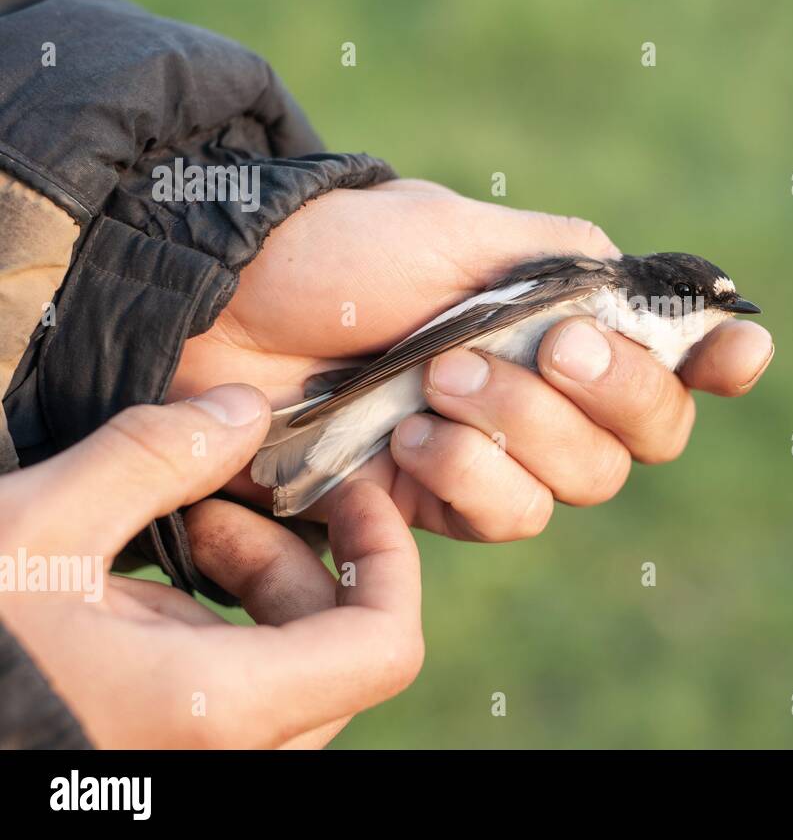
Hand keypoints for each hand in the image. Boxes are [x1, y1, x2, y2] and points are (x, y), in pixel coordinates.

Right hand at [0, 384, 422, 747]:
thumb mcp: (33, 529)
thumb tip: (244, 408)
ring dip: (256, 583)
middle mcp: (227, 753)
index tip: (342, 489)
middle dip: (298, 556)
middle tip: (222, 497)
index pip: (384, 645)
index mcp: (215, 710)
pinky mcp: (163, 746)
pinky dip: (219, 621)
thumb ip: (151, 457)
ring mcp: (199, 757)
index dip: (386, 556)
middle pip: (339, 646)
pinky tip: (149, 574)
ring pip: (291, 669)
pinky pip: (236, 685)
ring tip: (182, 523)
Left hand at [174, 180, 773, 539]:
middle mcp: (552, 391)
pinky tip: (412, 436)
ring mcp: (500, 450)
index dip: (723, 362)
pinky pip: (504, 518)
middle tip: (552, 347)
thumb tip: (643, 287)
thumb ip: (566, 260)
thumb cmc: (348, 250)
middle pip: (649, 435)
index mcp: (569, 315)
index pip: (677, 353)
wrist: (231, 302)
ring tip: (443, 381)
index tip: (737, 351)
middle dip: (611, 394)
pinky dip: (471, 479)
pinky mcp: (439, 499)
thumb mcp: (463, 230)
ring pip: (581, 484)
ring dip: (524, 433)